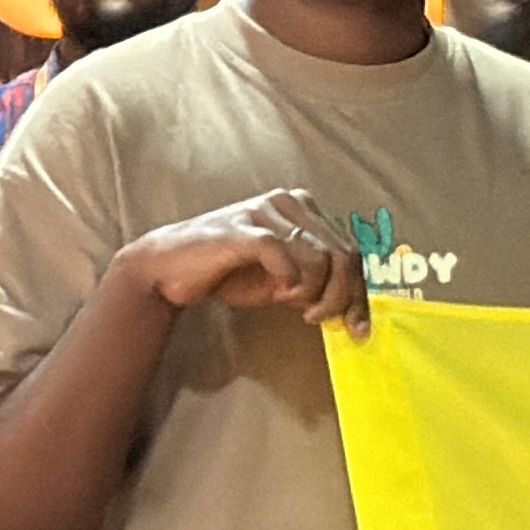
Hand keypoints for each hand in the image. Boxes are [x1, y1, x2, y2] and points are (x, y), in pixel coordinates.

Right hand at [122, 192, 373, 337]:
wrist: (171, 269)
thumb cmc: (228, 272)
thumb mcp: (282, 278)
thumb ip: (315, 281)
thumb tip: (349, 306)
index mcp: (304, 208)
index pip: (349, 249)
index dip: (359, 291)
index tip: (359, 327)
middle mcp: (289, 202)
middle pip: (342, 254)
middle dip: (340, 296)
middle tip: (320, 319)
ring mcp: (264, 212)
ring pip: (318, 257)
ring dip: (311, 292)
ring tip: (291, 304)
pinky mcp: (242, 229)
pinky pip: (281, 253)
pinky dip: (289, 279)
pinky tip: (280, 292)